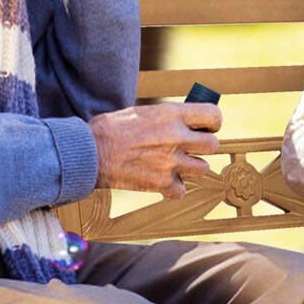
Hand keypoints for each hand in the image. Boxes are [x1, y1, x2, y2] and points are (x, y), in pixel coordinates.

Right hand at [88, 101, 220, 198]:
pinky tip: (160, 181)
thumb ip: (168, 118)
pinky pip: (182, 190)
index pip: (214, 116)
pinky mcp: (162, 184)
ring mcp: (171, 162)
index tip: (205, 127)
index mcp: (172, 114)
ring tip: (172, 164)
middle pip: (213, 146)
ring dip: (190, 168)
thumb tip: (187, 122)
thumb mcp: (143, 112)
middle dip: (203, 147)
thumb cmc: (111, 129)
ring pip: (202, 169)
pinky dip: (173, 188)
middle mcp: (176, 138)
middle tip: (189, 148)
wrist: (90, 153)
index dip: (212, 123)